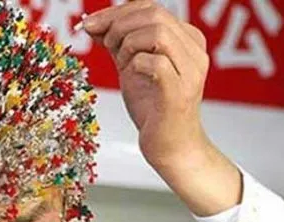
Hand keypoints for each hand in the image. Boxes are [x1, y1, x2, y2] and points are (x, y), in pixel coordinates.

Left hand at [82, 0, 210, 167]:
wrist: (169, 146)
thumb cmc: (153, 109)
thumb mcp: (131, 68)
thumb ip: (117, 44)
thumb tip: (91, 23)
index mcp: (185, 40)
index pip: (151, 7)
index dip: (116, 12)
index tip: (89, 24)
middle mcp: (194, 51)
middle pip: (154, 14)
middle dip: (118, 25)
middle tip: (103, 44)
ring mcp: (190, 71)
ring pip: (157, 33)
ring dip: (127, 44)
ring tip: (120, 63)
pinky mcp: (179, 92)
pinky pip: (156, 62)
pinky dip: (135, 64)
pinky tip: (131, 75)